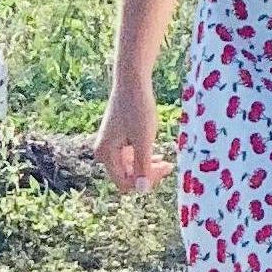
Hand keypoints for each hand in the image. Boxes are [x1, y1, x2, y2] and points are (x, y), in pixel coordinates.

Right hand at [95, 76, 164, 193]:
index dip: (146, 181)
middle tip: (169, 165)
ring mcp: (108, 144)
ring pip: (128, 166)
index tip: (166, 167)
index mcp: (106, 154)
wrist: (132, 81)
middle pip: (126, 176)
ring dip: (146, 166)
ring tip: (165, 161)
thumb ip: (143, 166)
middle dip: (147, 174)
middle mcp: (103, 152)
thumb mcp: (144, 139)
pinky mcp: (115, 137)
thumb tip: (141, 190)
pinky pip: (128, 156)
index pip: (125, 182)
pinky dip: (142, 156)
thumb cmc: (138, 109)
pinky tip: (155, 153)